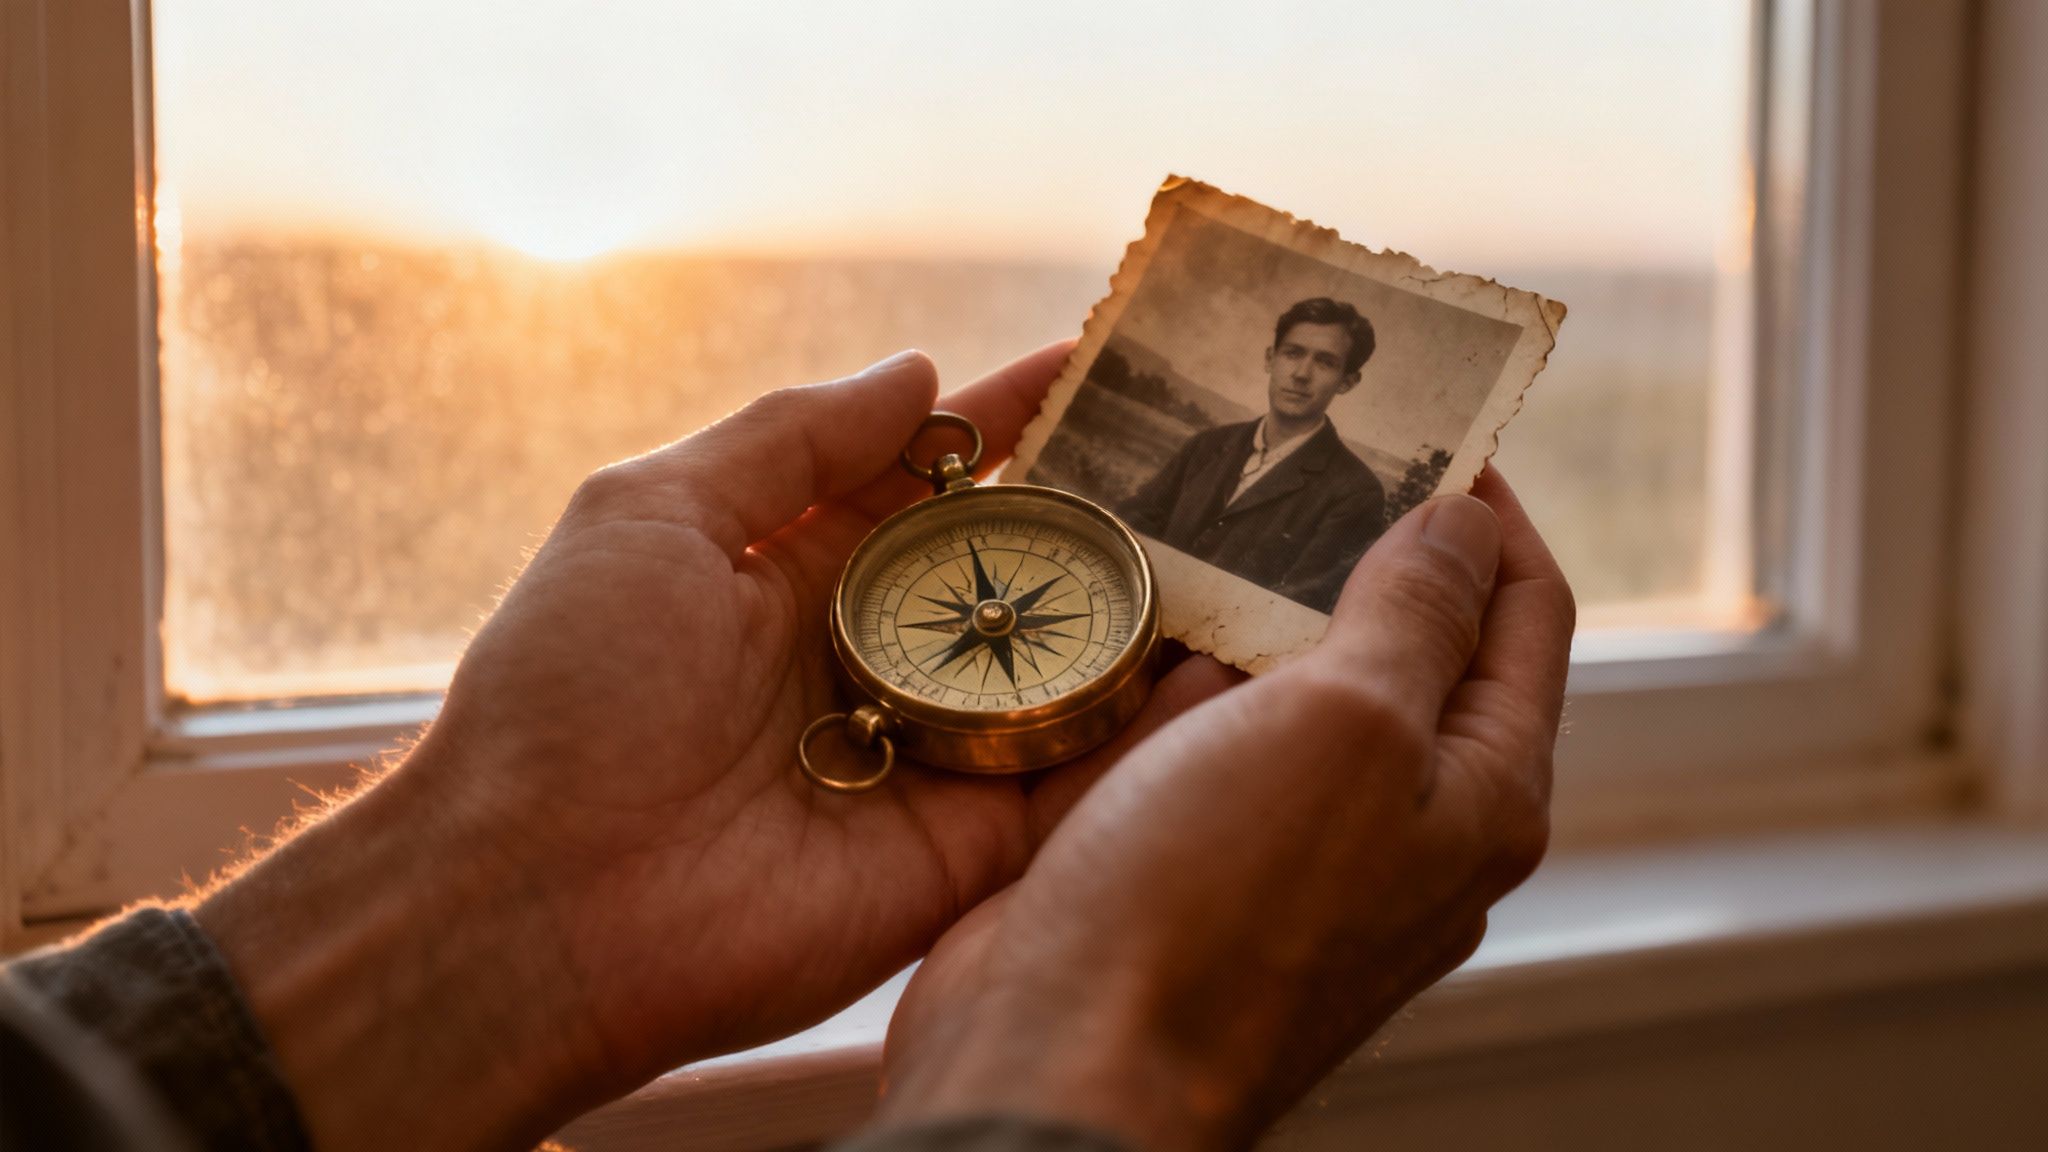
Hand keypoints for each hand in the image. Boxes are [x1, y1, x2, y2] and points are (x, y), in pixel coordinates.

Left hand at [194, 346, 1241, 1151]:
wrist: (543, 906)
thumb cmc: (568, 694)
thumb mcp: (651, 515)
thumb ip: (790, 440)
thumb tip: (917, 374)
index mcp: (800, 575)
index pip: (937, 480)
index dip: (1017, 420)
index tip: (1107, 363)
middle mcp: (879, 659)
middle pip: (1017, 571)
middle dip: (1103, 512)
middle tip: (1211, 451)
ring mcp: (930, 755)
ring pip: (1065, 671)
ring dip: (1145, 611)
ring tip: (1249, 539)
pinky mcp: (966, 850)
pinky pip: (1077, 783)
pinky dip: (1152, 731)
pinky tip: (1233, 661)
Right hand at [874, 472, 1573, 1150]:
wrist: (1058, 1061)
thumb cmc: (1215, 906)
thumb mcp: (1348, 728)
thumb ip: (1414, 611)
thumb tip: (1460, 521)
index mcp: (1477, 794)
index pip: (1524, 616)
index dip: (1489, 509)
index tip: (1430, 421)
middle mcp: (1398, 823)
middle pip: (1409, 644)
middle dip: (1360, 539)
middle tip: (1294, 445)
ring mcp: (1286, 844)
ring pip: (1287, 686)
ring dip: (1253, 598)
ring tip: (1201, 501)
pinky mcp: (1186, 856)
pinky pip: (1197, 735)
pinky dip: (1175, 667)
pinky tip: (1130, 605)